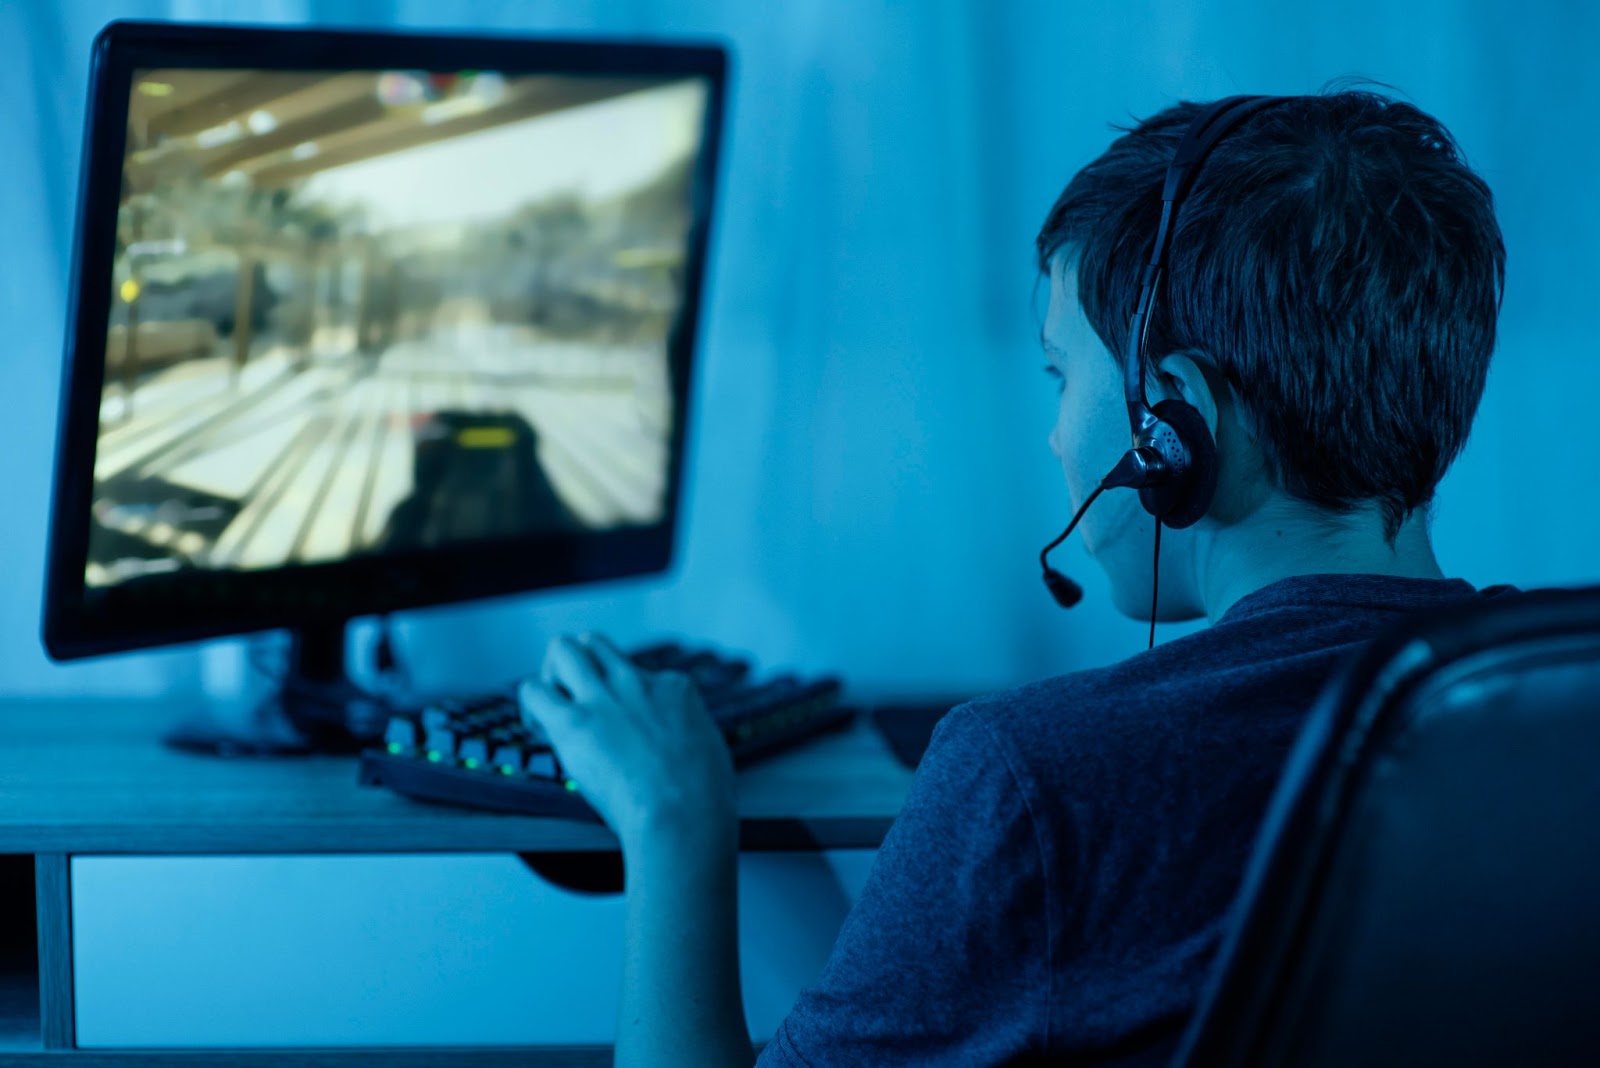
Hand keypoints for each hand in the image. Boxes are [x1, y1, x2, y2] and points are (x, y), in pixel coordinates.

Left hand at [518, 634, 736, 852]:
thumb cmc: (702, 799)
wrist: (683, 816)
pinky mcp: (573, 722)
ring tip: (552, 711)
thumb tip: (681, 744)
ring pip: (561, 650)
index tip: (616, 726)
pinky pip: (533, 690)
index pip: (632, 670)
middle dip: (577, 666)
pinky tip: (540, 730)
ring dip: (551, 677)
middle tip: (573, 700)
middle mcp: (634, 682)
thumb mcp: (708, 748)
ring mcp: (602, 698)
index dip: (618, 697)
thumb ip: (687, 735)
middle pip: (593, 643)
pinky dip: (531, 707)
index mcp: (672, 688)